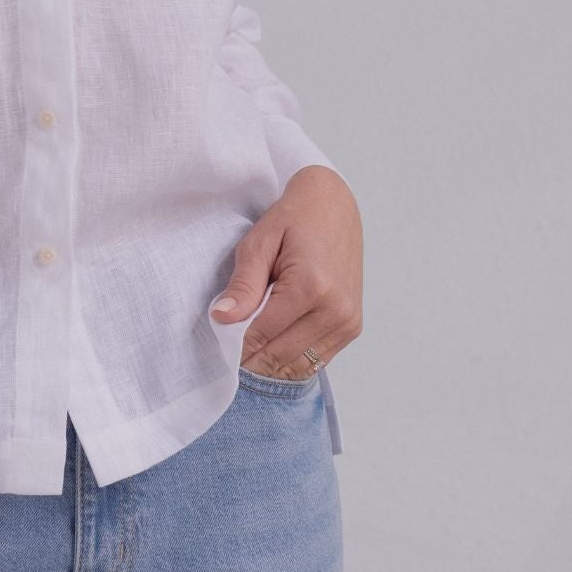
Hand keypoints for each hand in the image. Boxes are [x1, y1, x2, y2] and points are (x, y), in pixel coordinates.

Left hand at [211, 167, 362, 379]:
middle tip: (228, 354)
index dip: (235, 344)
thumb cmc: (294, 219)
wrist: (333, 206)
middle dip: (251, 359)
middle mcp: (335, 309)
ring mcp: (348, 321)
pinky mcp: (352, 327)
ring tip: (249, 354)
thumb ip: (243, 285)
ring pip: (299, 365)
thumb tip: (222, 318)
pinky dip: (292, 361)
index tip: (218, 346)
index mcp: (310, 286)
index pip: (261, 335)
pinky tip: (274, 349)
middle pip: (280, 356)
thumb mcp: (259, 243)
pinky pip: (317, 360)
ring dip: (271, 366)